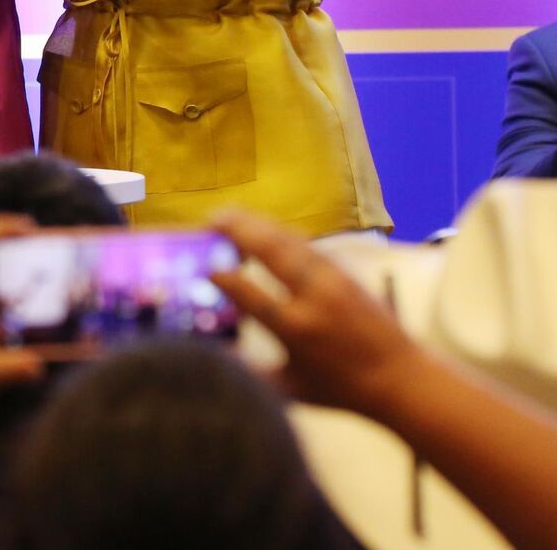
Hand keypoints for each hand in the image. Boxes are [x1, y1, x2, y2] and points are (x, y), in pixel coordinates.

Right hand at [209, 207, 425, 418]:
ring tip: (231, 215)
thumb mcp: (290, 389)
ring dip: (257, 224)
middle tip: (211, 219)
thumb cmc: (343, 390)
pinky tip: (268, 229)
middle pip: (268, 250)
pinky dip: (282, 233)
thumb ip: (250, 373)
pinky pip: (308, 245)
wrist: (402, 380)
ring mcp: (333, 281)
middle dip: (237, 229)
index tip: (204, 269)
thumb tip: (215, 359)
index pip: (247, 292)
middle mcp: (313, 298)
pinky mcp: (347, 274)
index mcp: (294, 328)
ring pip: (288, 240)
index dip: (221, 277)